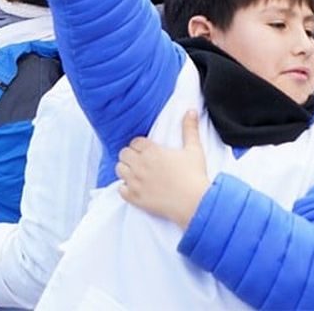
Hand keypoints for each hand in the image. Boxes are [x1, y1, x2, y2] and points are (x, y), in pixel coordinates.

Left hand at [117, 111, 211, 229]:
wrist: (194, 202)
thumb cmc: (194, 175)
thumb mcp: (194, 149)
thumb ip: (190, 128)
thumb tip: (191, 111)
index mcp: (152, 151)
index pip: (135, 142)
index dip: (140, 145)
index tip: (146, 150)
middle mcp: (140, 165)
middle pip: (124, 154)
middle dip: (131, 155)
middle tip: (140, 160)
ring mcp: (136, 182)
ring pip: (119, 170)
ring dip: (126, 169)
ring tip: (136, 172)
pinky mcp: (135, 198)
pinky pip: (120, 190)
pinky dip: (125, 188)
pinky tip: (135, 187)